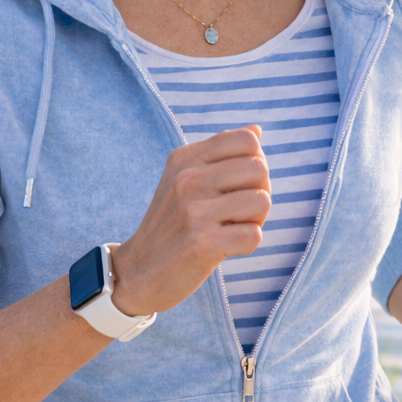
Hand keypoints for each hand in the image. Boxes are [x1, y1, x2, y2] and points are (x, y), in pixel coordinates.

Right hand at [109, 127, 269, 315]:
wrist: (138, 272)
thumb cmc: (172, 225)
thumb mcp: (184, 179)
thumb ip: (220, 153)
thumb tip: (257, 129)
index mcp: (185, 159)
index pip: (248, 140)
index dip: (254, 164)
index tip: (235, 186)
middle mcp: (187, 179)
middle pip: (260, 169)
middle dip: (259, 193)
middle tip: (235, 214)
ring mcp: (193, 211)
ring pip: (262, 201)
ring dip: (255, 221)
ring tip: (229, 229)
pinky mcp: (201, 243)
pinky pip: (254, 235)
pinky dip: (246, 245)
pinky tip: (224, 248)